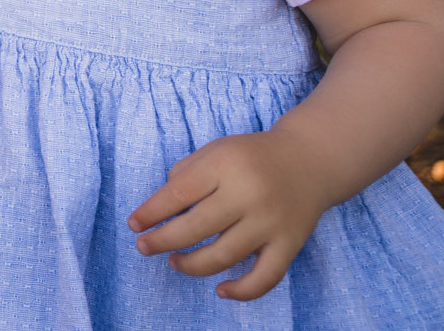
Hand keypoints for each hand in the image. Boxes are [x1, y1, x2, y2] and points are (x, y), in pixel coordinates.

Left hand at [128, 129, 330, 300]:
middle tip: (144, 246)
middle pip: (197, 227)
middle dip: (163, 241)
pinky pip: (266, 278)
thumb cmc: (250, 157)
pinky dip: (243, 291)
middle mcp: (249, 194)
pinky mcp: (290, 245)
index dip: (151, 212)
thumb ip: (186, 175)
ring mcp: (271, 222)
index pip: (178, 193)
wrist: (310, 160)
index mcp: (225, 166)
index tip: (133, 225)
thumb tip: (161, 211)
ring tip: (174, 262)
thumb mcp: (214, 151)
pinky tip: (221, 291)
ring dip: (192, 266)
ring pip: (224, 256)